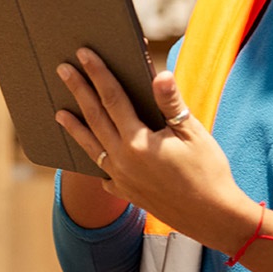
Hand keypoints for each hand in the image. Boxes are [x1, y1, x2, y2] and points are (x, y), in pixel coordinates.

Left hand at [55, 50, 252, 246]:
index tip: (85, 54)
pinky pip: (102, 172)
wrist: (213, 218)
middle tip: (63, 70)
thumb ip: (171, 103)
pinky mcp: (127, 193)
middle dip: (79, 91)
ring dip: (75, 127)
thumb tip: (160, 74)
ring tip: (59, 113)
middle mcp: (123, 161)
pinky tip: (91, 154)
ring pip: (91, 147)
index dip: (99, 73)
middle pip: (95, 118)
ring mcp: (121, 179)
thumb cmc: (209, 171)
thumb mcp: (193, 132)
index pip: (113, 98)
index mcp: (139, 142)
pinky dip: (93, 160)